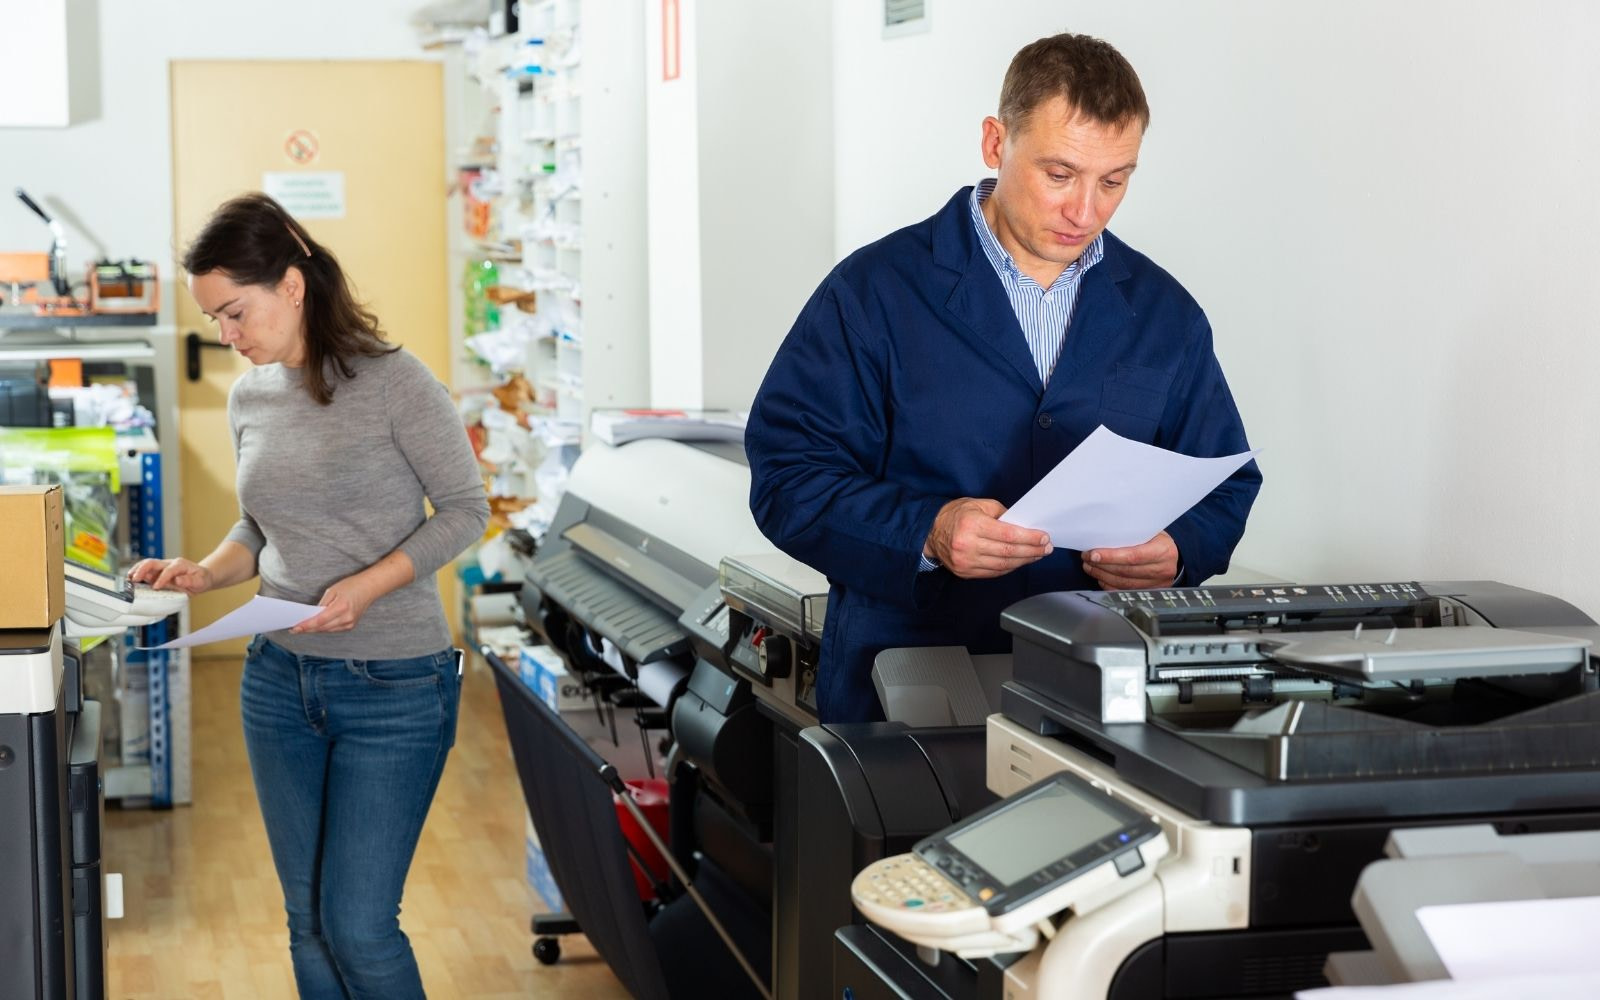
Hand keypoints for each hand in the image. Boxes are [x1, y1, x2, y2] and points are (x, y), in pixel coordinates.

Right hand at [127, 557, 213, 594]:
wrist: (201, 577)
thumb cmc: (201, 579)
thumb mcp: (200, 581)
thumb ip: (189, 581)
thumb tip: (178, 580)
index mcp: (180, 565)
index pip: (169, 570)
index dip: (161, 578)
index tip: (156, 587)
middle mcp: (169, 564)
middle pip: (153, 562)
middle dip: (142, 570)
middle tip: (134, 579)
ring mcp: (162, 567)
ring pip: (146, 565)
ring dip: (136, 570)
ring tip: (129, 579)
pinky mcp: (157, 573)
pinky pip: (146, 571)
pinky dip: (137, 574)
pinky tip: (132, 580)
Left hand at [291, 575, 376, 633]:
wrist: (369, 588)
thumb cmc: (351, 586)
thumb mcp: (333, 591)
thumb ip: (322, 604)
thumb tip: (311, 615)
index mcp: (341, 607)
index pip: (319, 620)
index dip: (306, 625)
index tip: (295, 628)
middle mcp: (346, 618)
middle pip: (322, 628)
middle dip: (307, 628)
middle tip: (294, 629)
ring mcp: (349, 623)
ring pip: (326, 630)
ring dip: (314, 629)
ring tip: (302, 627)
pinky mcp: (350, 626)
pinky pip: (333, 629)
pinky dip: (324, 628)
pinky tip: (316, 626)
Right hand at [924, 497, 1052, 578]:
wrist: (930, 532)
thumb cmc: (956, 515)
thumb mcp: (979, 504)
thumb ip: (1002, 514)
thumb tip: (1024, 525)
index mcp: (972, 525)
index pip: (1008, 535)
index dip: (1029, 538)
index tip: (1044, 538)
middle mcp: (968, 545)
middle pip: (1008, 552)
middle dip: (1032, 551)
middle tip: (1046, 548)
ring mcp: (966, 562)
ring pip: (1003, 565)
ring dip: (1023, 561)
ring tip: (1037, 555)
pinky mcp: (965, 572)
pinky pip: (994, 572)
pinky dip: (1010, 567)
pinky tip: (1019, 561)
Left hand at [1083, 531, 1178, 589]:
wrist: (1175, 554)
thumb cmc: (1158, 540)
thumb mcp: (1150, 531)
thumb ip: (1132, 534)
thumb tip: (1103, 534)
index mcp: (1163, 551)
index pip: (1133, 556)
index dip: (1111, 557)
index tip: (1093, 554)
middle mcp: (1162, 569)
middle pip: (1125, 571)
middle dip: (1101, 565)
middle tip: (1087, 558)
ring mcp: (1157, 584)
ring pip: (1123, 583)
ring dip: (1102, 575)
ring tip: (1090, 566)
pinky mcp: (1150, 591)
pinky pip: (1125, 591)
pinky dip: (1109, 585)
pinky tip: (1100, 577)